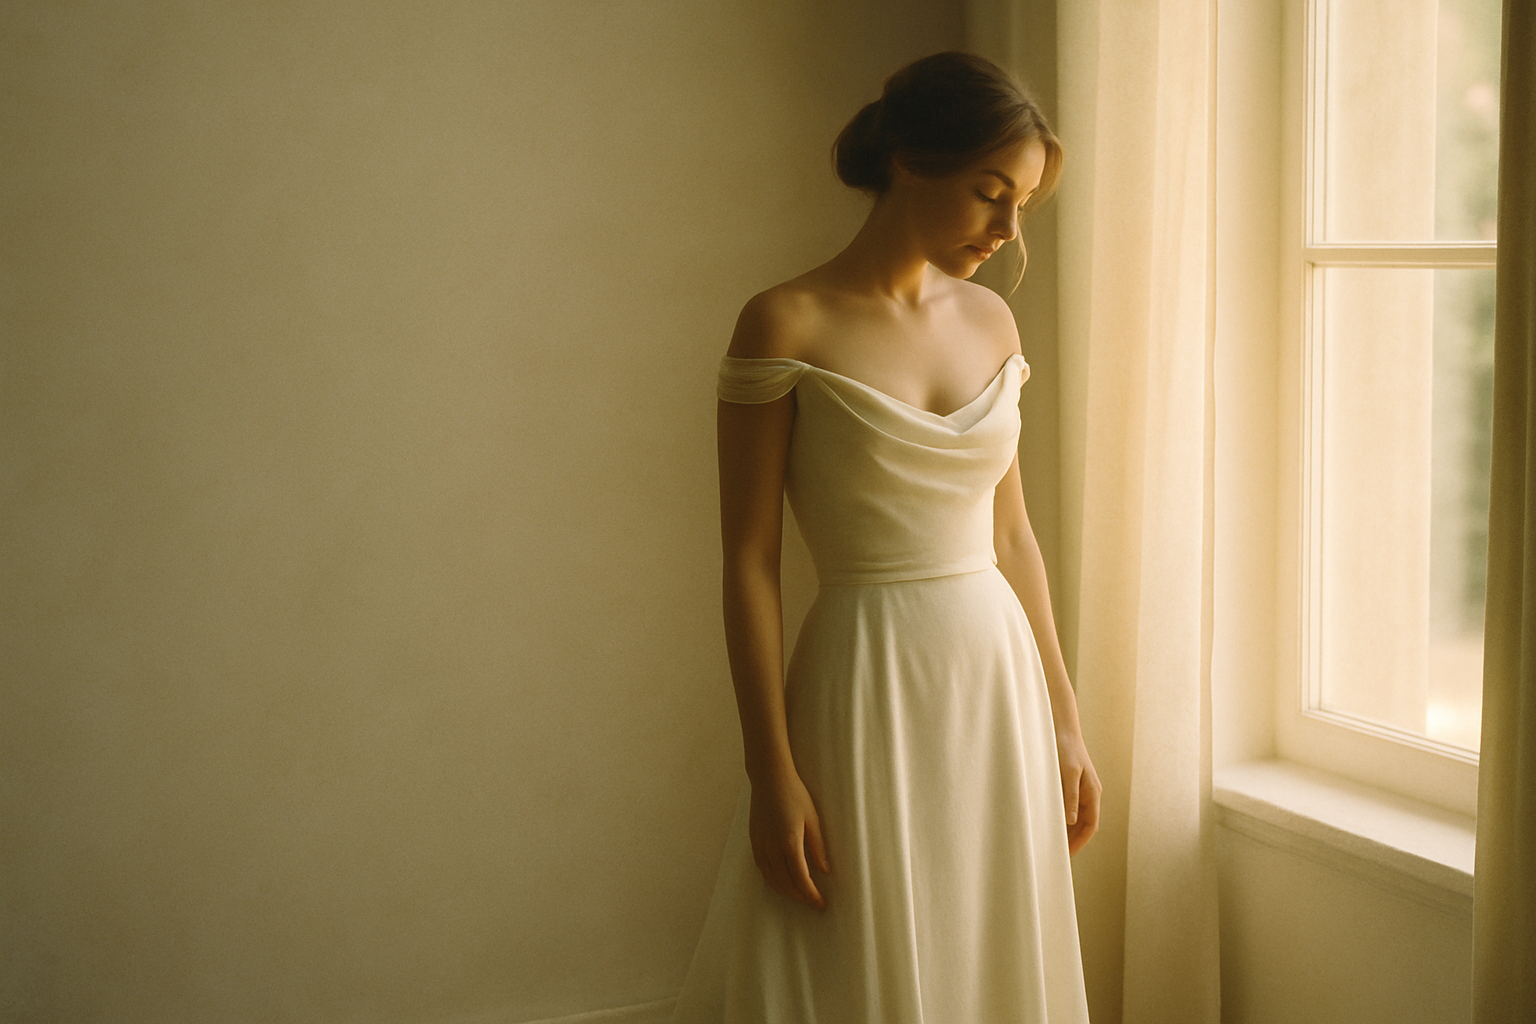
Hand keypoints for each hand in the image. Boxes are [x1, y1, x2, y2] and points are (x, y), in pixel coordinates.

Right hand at [748, 767, 830, 908]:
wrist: (769, 777)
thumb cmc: (795, 794)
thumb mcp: (813, 819)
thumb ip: (818, 847)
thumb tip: (825, 871)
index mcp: (789, 842)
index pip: (801, 878)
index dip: (811, 894)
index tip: (821, 903)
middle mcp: (771, 847)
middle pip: (785, 883)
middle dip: (800, 896)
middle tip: (813, 902)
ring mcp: (760, 844)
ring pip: (771, 879)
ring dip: (786, 891)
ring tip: (800, 895)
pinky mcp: (753, 840)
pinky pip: (762, 868)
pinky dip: (772, 880)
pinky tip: (781, 881)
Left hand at [1057, 731, 1101, 855]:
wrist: (1063, 730)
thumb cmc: (1066, 750)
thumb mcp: (1068, 773)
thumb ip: (1070, 796)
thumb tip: (1071, 821)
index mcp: (1093, 793)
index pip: (1091, 825)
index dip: (1081, 842)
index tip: (1068, 854)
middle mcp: (1090, 794)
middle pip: (1085, 824)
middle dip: (1074, 840)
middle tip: (1058, 853)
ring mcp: (1082, 790)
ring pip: (1078, 818)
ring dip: (1069, 831)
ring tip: (1054, 843)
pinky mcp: (1072, 785)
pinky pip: (1070, 808)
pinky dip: (1063, 818)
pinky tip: (1050, 823)